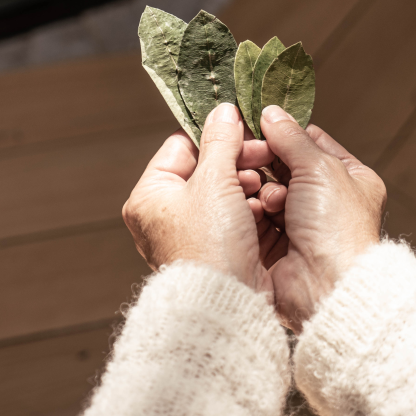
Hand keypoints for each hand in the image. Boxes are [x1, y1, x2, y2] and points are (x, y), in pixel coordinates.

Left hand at [122, 103, 275, 292]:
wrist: (226, 305)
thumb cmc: (210, 245)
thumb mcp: (215, 182)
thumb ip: (220, 141)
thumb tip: (223, 110)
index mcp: (149, 195)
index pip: (182, 146)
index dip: (215, 137)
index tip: (245, 133)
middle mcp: (162, 215)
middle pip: (205, 170)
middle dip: (238, 163)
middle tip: (264, 157)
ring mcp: (188, 235)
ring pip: (222, 193)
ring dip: (247, 186)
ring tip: (264, 188)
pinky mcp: (213, 251)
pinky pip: (232, 218)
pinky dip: (249, 210)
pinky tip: (265, 209)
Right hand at [257, 105, 385, 331]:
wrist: (327, 288)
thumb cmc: (338, 228)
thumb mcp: (319, 168)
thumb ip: (292, 138)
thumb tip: (270, 112)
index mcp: (351, 179)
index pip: (313, 143)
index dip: (286, 133)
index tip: (259, 124)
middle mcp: (328, 203)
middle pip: (285, 167)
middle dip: (267, 163)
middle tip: (249, 155)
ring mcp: (302, 226)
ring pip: (268, 191)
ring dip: (261, 189)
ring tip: (260, 192)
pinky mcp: (278, 246)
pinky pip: (257, 217)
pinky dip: (252, 210)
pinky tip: (250, 208)